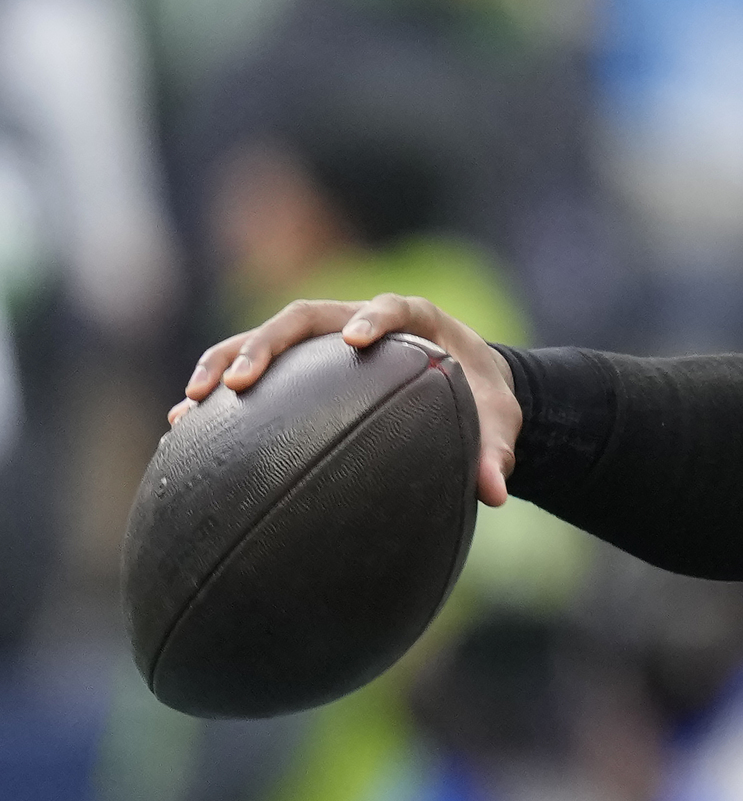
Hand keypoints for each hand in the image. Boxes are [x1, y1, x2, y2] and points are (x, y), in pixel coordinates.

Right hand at [177, 294, 523, 506]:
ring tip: (193, 402)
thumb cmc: (482, 401)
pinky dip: (222, 390)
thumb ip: (497, 452)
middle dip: (268, 344)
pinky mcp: (303, 362)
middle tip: (240, 382)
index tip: (356, 340)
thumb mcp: (498, 423)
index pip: (394, 307)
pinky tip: (187, 426)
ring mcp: (326, 337)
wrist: (466, 385)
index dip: (374, 317)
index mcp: (418, 321)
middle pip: (307, 316)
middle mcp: (361, 319)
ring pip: (267, 336)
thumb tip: (495, 492)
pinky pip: (256, 368)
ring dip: (226, 361)